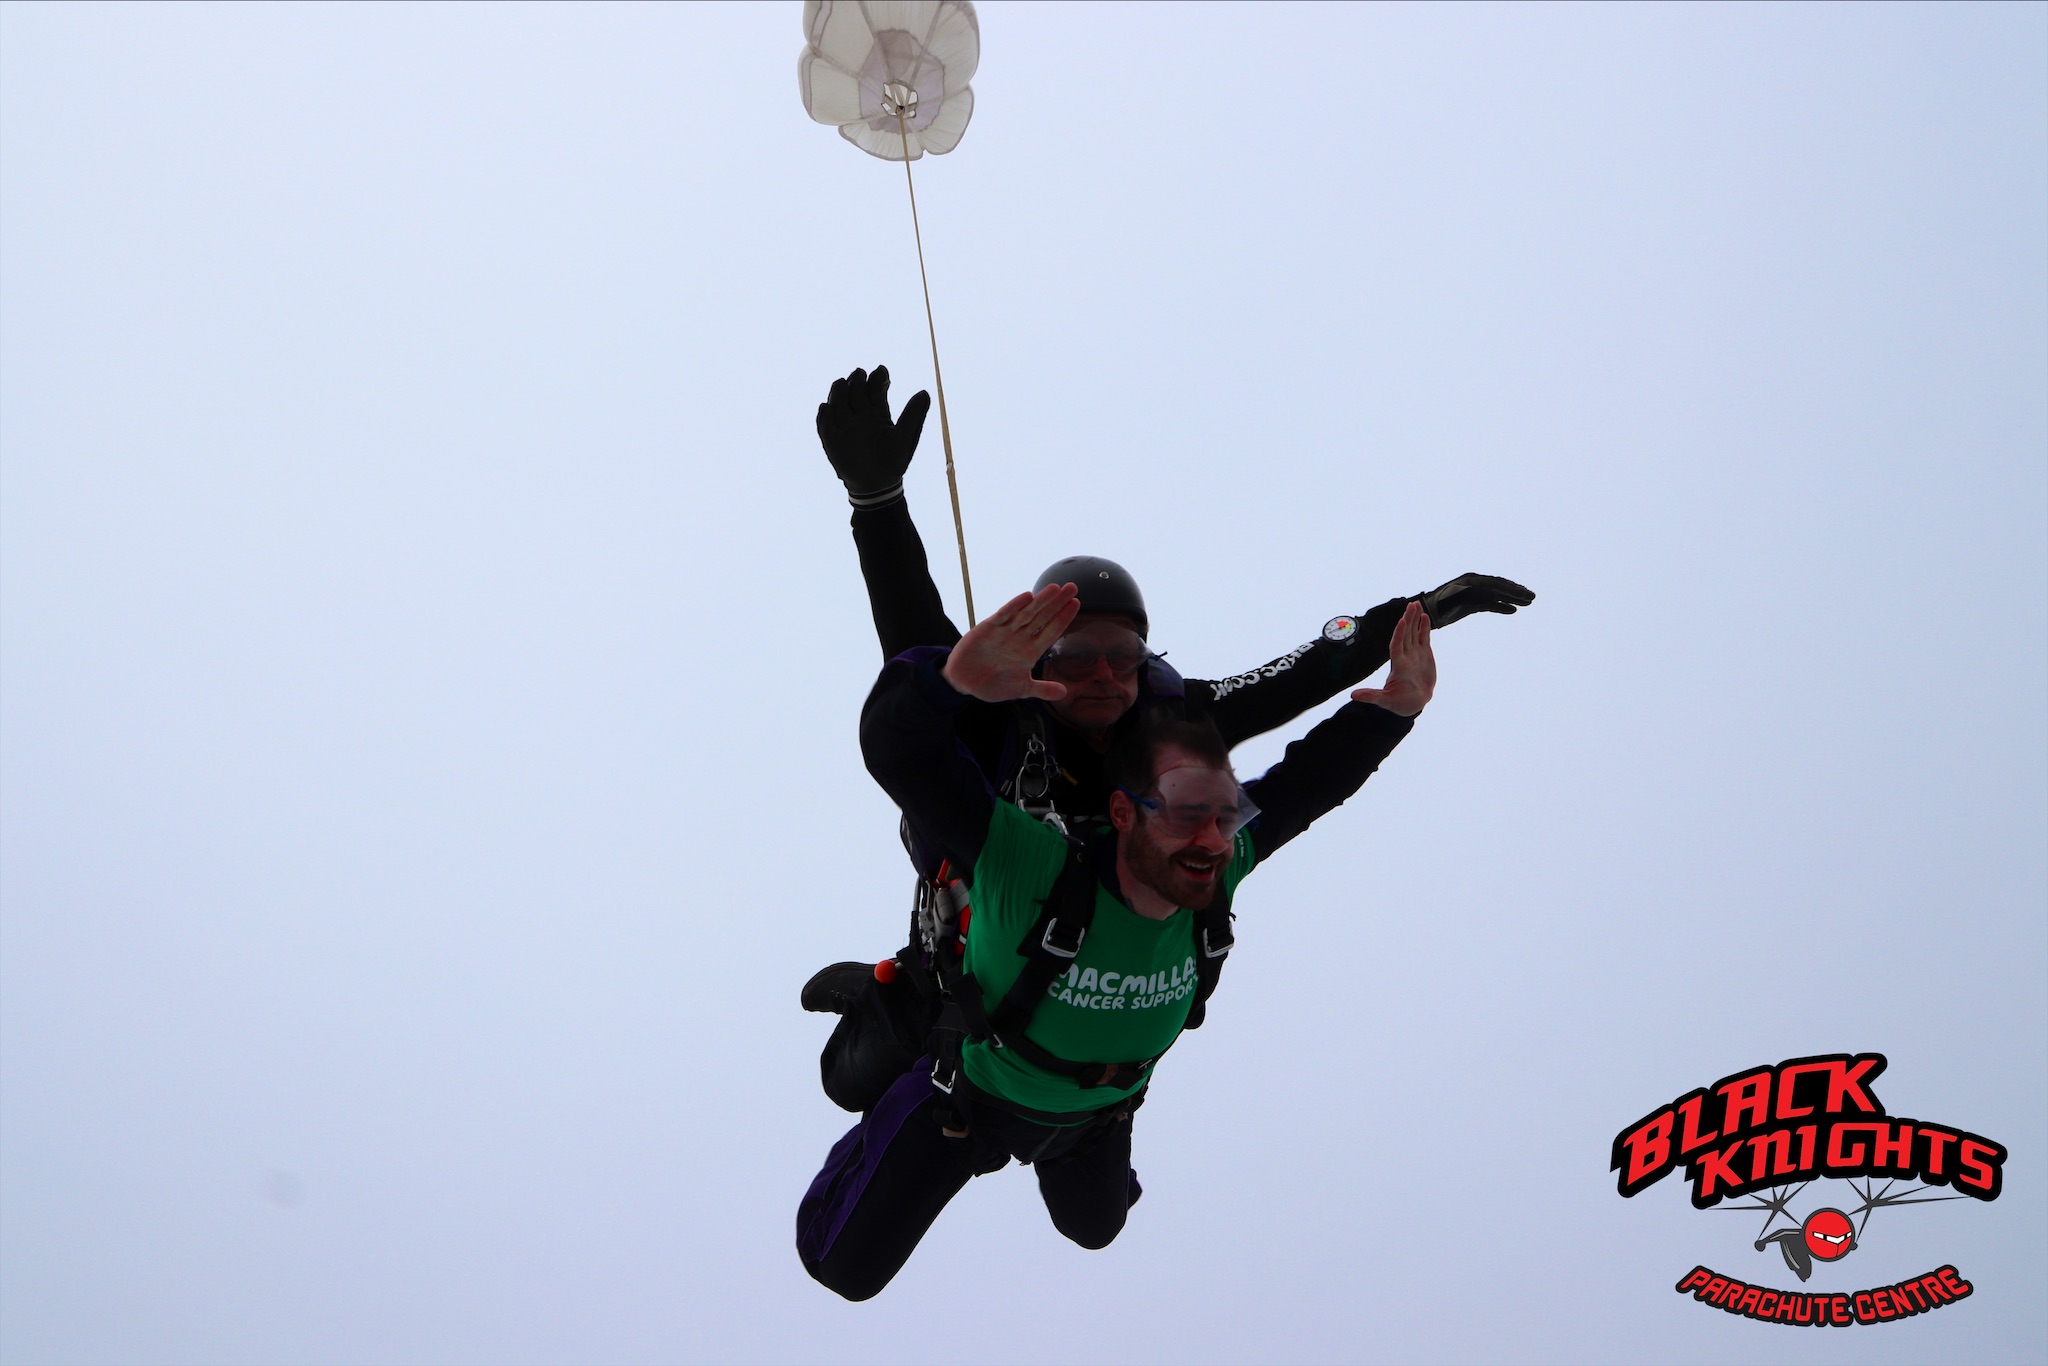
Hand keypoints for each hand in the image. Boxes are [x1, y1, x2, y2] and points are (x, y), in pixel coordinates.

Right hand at [815, 365, 930, 498]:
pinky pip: (824, 424)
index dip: (877, 378)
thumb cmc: (893, 462)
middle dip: (856, 380)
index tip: (881, 370)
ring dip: (839, 391)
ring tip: (843, 383)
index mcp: (878, 412)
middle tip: (860, 374)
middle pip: (855, 390)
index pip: (875, 388)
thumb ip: (914, 414)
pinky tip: (826, 407)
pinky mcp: (832, 438)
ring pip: (838, 402)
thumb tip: (925, 392)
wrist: (878, 486)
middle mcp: (860, 415)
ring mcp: (845, 425)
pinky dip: (824, 416)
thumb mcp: (906, 437)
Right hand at [942, 583, 1080, 703]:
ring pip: (1026, 613)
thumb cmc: (993, 683)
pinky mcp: (988, 629)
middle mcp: (1020, 638)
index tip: (1076, 604)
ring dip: (1041, 601)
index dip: (1063, 618)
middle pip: (1042, 617)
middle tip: (1073, 587)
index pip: (1051, 631)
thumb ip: (1042, 689)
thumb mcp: (1021, 690)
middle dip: (1057, 603)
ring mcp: (1005, 632)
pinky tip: (1027, 596)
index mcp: (1030, 652)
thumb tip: (1064, 693)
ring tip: (1055, 588)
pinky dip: (1014, 606)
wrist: (964, 682)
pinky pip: (1003, 615)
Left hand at [1350, 600, 1434, 715]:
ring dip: (1415, 619)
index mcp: (1398, 664)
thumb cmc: (1399, 703)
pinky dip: (1424, 628)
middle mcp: (1405, 656)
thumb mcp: (1384, 700)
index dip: (1399, 633)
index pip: (1397, 645)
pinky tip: (1425, 616)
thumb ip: (1371, 696)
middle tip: (1411, 605)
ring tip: (1416, 605)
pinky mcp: (1424, 655)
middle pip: (1406, 634)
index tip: (1401, 621)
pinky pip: (1424, 638)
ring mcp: (1415, 654)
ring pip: (1414, 633)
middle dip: (1408, 619)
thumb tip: (1353, 696)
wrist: (1413, 703)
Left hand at [1419, 573, 1533, 627]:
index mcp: (1471, 581)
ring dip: (1512, 598)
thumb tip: (1493, 594)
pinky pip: (1490, 604)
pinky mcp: (1471, 604)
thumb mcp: (1455, 600)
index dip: (1512, 589)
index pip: (1497, 583)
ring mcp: (1473, 594)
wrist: (1426, 613)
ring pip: (1497, 595)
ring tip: (1528, 603)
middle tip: (1532, 597)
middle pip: (1500, 587)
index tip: (1526, 594)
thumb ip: (1474, 595)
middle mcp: (1474, 585)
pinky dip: (1501, 606)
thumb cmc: (1438, 606)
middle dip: (1516, 592)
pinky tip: (1512, 610)